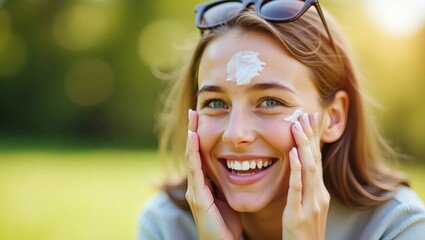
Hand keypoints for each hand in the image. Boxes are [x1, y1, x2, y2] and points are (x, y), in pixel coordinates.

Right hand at [185, 109, 241, 239]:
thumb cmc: (227, 226)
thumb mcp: (227, 200)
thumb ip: (227, 185)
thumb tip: (236, 169)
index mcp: (204, 185)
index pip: (201, 155)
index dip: (200, 137)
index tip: (203, 118)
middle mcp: (196, 185)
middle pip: (193, 152)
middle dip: (193, 132)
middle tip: (195, 111)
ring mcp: (195, 190)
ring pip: (192, 158)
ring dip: (192, 137)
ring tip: (193, 119)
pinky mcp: (198, 197)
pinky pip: (195, 170)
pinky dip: (194, 153)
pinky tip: (195, 138)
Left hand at [283, 112, 329, 239]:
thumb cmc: (303, 232)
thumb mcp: (307, 207)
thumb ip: (303, 188)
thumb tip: (299, 168)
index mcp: (319, 193)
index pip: (317, 160)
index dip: (313, 140)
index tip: (309, 120)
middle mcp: (319, 195)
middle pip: (315, 159)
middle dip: (310, 136)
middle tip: (305, 114)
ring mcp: (311, 204)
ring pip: (309, 169)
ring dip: (304, 145)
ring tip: (298, 125)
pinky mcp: (299, 214)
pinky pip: (297, 188)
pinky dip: (297, 168)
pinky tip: (294, 153)